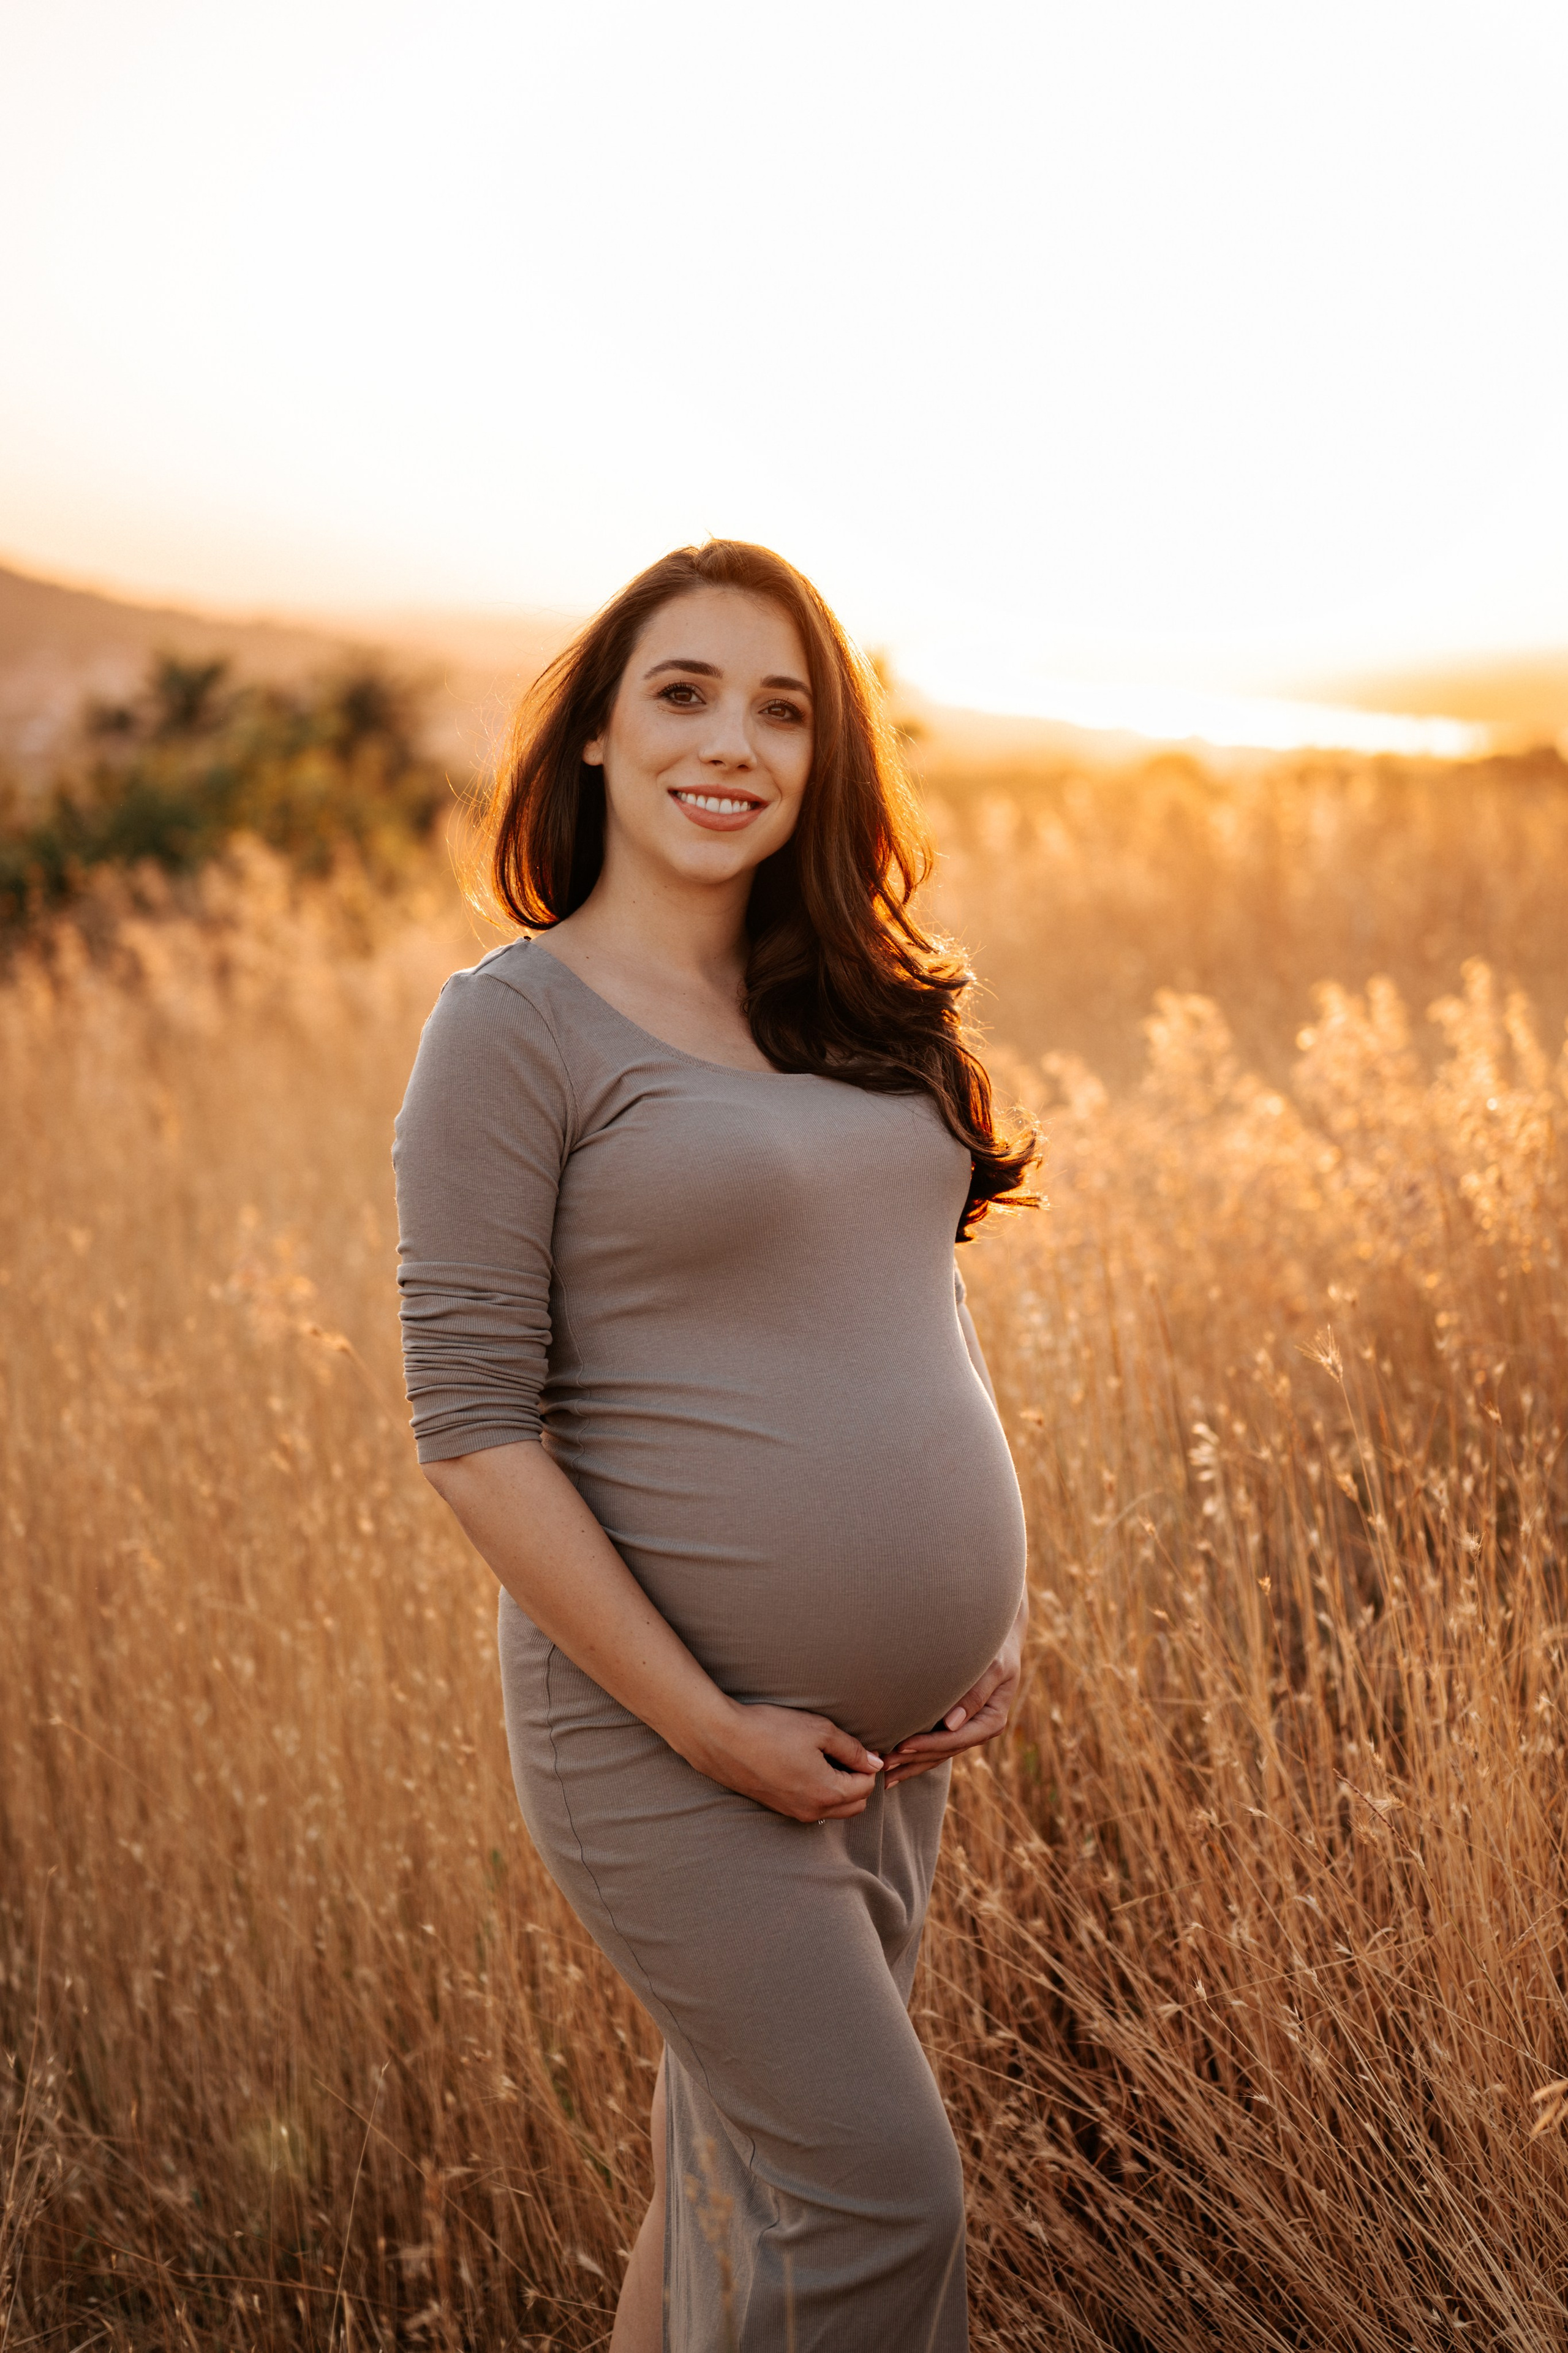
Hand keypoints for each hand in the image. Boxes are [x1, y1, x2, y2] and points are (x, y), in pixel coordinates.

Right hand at [690, 1701, 882, 1823]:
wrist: (722, 1738)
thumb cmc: (771, 1730)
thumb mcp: (819, 1730)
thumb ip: (852, 1749)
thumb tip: (874, 1763)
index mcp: (827, 1792)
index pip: (866, 1787)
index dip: (869, 1765)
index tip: (860, 1746)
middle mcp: (812, 1810)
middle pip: (854, 1805)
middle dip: (858, 1782)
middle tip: (846, 1753)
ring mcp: (793, 1812)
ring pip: (833, 1810)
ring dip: (839, 1789)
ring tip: (825, 1758)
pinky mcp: (777, 1808)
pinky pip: (811, 1807)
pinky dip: (819, 1792)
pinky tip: (805, 1766)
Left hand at [883, 1593, 1027, 1787]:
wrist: (1000, 1638)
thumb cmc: (996, 1647)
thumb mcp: (994, 1667)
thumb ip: (976, 1694)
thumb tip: (952, 1723)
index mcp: (991, 1720)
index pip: (955, 1739)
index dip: (928, 1745)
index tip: (902, 1746)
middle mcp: (979, 1729)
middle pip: (943, 1752)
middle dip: (913, 1760)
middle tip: (883, 1764)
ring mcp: (967, 1730)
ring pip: (937, 1754)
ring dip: (911, 1765)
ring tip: (884, 1775)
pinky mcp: (955, 1725)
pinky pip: (935, 1745)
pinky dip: (916, 1756)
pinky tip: (895, 1765)